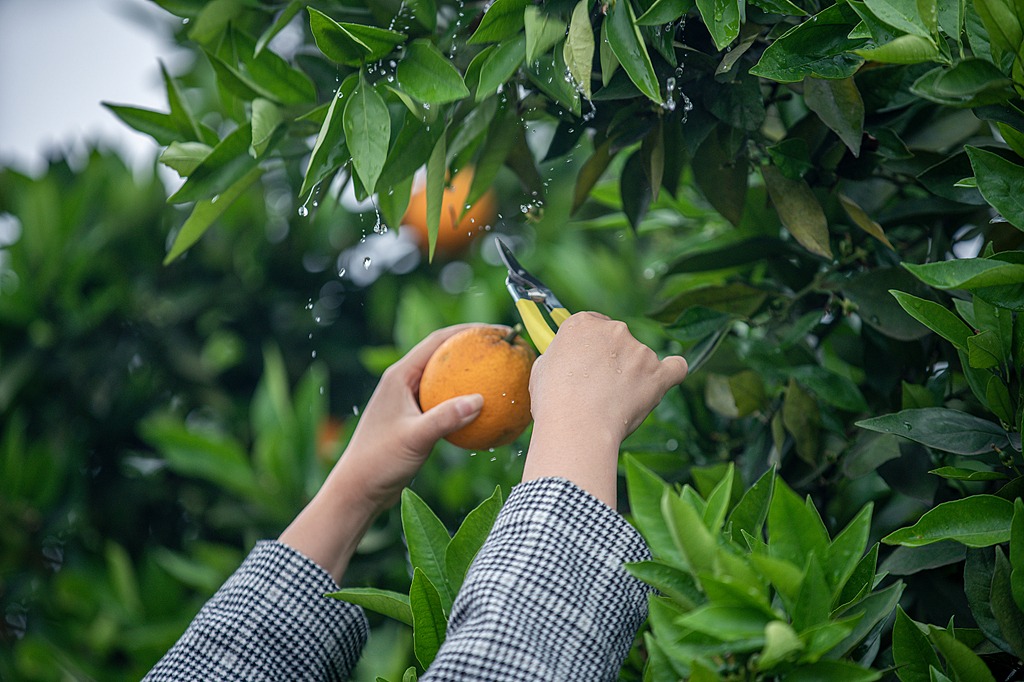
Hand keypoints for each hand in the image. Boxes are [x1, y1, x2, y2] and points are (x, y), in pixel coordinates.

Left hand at [280, 324, 488, 581]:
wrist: (359, 490)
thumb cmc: (379, 462)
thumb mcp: (415, 438)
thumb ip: (445, 418)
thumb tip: (480, 399)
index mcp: (399, 376)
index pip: (438, 341)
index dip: (469, 331)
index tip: (498, 331)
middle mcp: (403, 382)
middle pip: (444, 354)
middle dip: (474, 348)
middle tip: (504, 349)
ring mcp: (409, 400)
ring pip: (445, 379)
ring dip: (470, 375)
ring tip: (500, 376)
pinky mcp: (414, 418)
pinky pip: (445, 402)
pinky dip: (465, 402)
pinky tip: (487, 412)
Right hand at [523, 312, 687, 506]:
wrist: (576, 425)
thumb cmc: (553, 401)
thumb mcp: (543, 368)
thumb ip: (561, 355)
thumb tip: (567, 360)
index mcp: (582, 323)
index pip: (593, 325)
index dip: (591, 346)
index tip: (588, 363)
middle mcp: (613, 330)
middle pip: (618, 339)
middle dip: (612, 359)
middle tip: (598, 388)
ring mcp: (639, 350)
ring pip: (641, 358)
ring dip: (632, 374)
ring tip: (615, 403)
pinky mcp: (657, 373)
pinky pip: (675, 367)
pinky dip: (672, 372)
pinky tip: (666, 377)